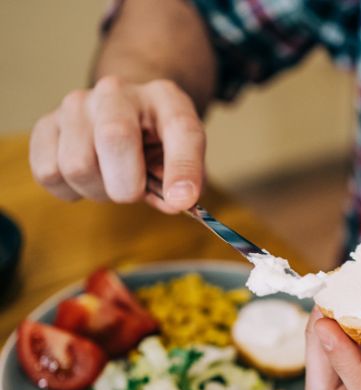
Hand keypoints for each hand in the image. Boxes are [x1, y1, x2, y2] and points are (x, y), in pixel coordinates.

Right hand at [29, 76, 204, 212]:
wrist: (122, 113)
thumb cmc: (155, 137)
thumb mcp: (183, 150)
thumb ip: (187, 175)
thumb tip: (176, 200)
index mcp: (164, 97)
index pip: (180, 128)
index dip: (182, 167)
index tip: (181, 200)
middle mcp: (116, 92)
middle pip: (115, 140)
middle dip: (128, 185)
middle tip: (135, 191)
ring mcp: (76, 105)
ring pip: (77, 166)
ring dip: (97, 190)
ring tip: (110, 180)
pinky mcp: (45, 125)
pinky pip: (49, 174)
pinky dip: (70, 190)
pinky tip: (87, 176)